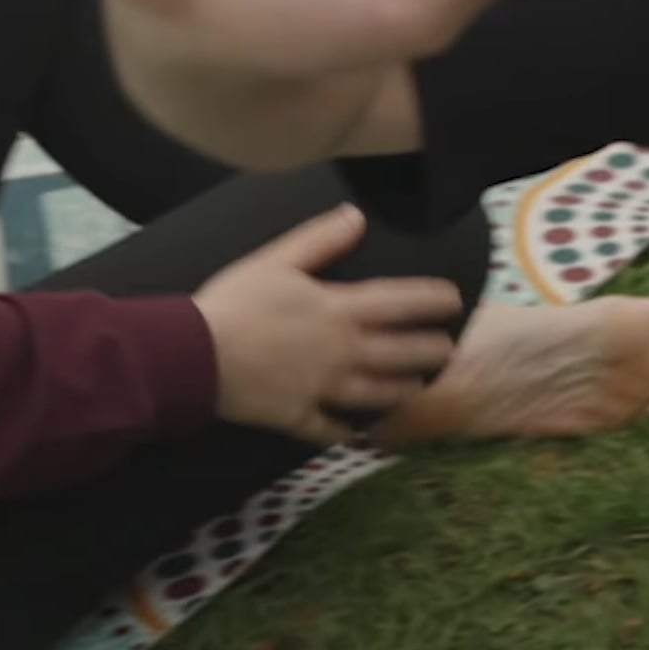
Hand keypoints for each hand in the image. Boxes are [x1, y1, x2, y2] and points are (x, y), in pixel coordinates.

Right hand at [192, 205, 469, 442]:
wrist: (194, 356)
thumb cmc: (234, 302)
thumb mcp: (277, 260)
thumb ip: (321, 239)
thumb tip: (357, 215)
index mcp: (339, 311)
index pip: (400, 303)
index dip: (432, 300)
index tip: (455, 300)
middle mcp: (341, 353)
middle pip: (399, 354)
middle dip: (430, 352)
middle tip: (449, 350)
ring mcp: (322, 389)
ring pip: (374, 395)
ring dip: (400, 391)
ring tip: (417, 387)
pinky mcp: (296, 416)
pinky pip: (327, 430)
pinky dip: (344, 432)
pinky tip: (355, 434)